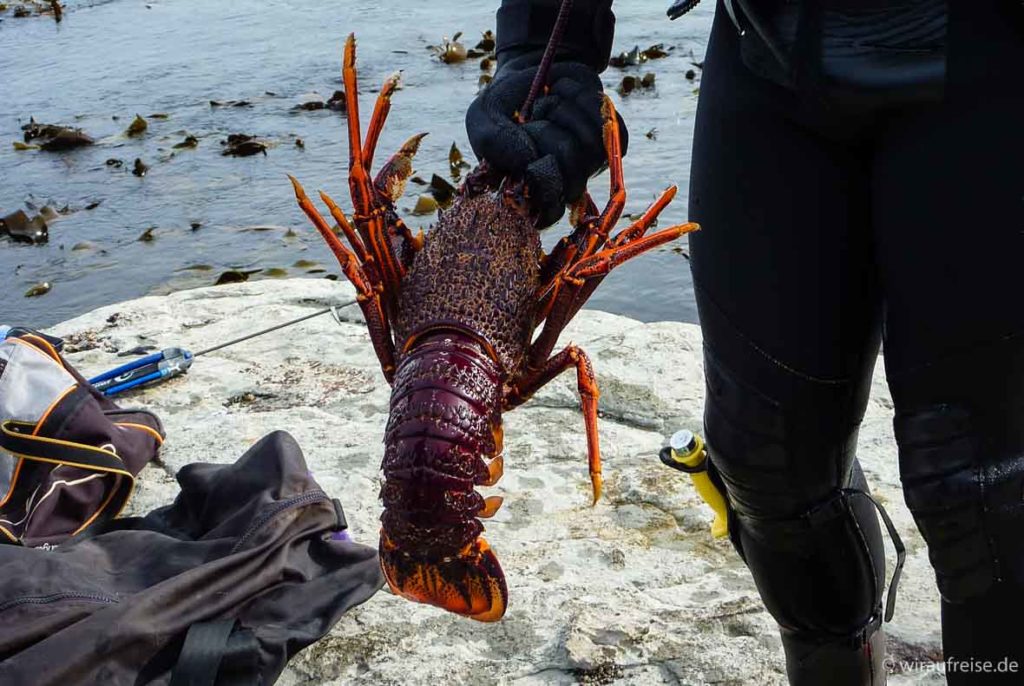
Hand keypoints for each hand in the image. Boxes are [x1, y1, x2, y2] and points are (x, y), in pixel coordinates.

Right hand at [465, 51, 627, 227]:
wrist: (531, 73)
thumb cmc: (504, 104)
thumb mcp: (482, 118)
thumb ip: (493, 142)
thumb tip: (528, 161)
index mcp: (530, 192)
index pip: (549, 213)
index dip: (543, 182)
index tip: (526, 153)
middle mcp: (563, 184)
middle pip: (572, 175)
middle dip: (546, 134)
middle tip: (530, 119)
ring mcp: (589, 163)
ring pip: (592, 146)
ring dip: (564, 111)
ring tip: (545, 103)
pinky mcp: (610, 138)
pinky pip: (610, 124)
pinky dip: (583, 98)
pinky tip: (564, 94)